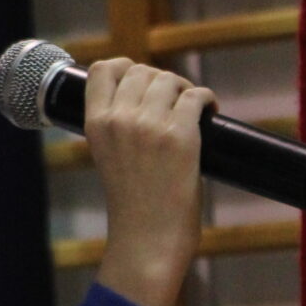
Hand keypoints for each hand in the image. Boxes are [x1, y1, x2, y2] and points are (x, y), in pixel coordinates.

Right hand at [84, 57, 213, 305]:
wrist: (147, 239)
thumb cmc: (132, 205)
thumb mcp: (108, 157)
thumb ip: (117, 126)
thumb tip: (144, 95)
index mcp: (95, 125)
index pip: (102, 69)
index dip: (124, 66)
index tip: (140, 79)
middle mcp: (119, 120)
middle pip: (141, 70)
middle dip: (160, 79)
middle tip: (173, 99)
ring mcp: (149, 126)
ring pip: (169, 79)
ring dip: (184, 89)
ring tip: (191, 107)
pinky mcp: (180, 136)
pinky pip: (197, 96)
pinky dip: (207, 99)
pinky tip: (209, 113)